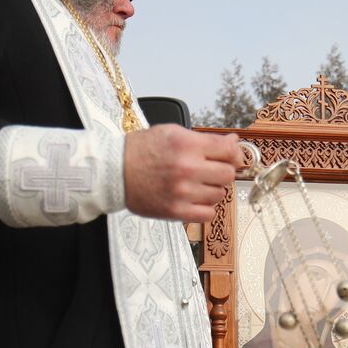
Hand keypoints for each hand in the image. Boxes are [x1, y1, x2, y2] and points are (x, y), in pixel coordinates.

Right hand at [123, 126, 243, 221]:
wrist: (113, 170)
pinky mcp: (175, 211)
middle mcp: (187, 168)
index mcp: (187, 145)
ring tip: (196, 184)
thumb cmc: (140, 150)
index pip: (229, 151)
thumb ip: (204, 139)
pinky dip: (205, 207)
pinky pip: (208, 214)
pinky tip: (194, 199)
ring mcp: (182, 192)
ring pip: (219, 195)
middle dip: (222, 171)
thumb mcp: (172, 133)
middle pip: (228, 175)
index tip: (232, 157)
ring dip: (212, 189)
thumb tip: (232, 142)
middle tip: (210, 171)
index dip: (234, 154)